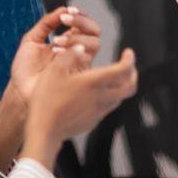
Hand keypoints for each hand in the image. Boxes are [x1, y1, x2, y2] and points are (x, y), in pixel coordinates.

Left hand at [8, 6, 102, 106]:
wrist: (19, 90)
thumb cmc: (25, 68)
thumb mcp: (32, 39)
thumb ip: (46, 23)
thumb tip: (62, 8)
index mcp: (67, 40)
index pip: (83, 23)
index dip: (79, 15)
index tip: (68, 10)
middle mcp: (76, 51)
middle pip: (94, 31)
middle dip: (82, 21)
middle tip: (65, 19)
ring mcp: (79, 63)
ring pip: (95, 43)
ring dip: (77, 37)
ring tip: (57, 41)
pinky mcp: (79, 75)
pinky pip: (86, 59)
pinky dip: (73, 51)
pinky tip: (57, 53)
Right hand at [21, 47, 137, 168]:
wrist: (45, 130)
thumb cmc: (48, 101)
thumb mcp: (54, 70)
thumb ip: (70, 55)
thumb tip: (80, 48)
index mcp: (93, 82)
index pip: (123, 70)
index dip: (130, 59)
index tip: (128, 53)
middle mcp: (101, 97)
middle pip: (130, 86)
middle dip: (133, 74)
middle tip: (128, 66)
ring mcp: (99, 111)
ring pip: (120, 98)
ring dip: (122, 86)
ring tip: (113, 79)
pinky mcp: (93, 121)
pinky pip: (108, 107)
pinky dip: (109, 98)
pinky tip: (97, 94)